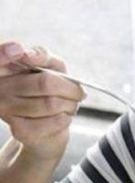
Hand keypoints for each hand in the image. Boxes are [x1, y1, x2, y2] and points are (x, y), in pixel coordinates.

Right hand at [0, 42, 85, 160]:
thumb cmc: (49, 90)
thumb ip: (41, 55)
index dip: (4, 53)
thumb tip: (26, 53)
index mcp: (4, 70)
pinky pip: (53, 122)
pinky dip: (66, 118)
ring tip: (70, 105)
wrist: (47, 128)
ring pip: (52, 104)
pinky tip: (63, 117)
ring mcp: (7, 111)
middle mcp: (0, 90)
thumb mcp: (50, 66)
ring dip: (71, 105)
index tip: (20, 51)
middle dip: (71, 88)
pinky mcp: (20, 131)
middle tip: (78, 92)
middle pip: (45, 83)